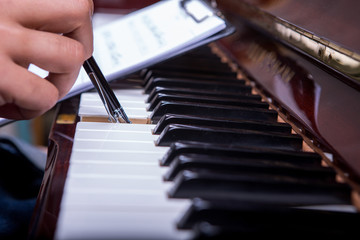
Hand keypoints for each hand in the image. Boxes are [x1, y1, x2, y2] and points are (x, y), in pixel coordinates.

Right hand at [0, 0, 93, 119]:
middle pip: (78, 10)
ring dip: (61, 81)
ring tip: (36, 89)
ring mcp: (0, 37)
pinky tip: (14, 104)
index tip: (73, 37)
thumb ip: (23, 23)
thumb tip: (61, 35)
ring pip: (71, 55)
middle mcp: (4, 6)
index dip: (77, 23)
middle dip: (82, 45)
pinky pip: (44, 95)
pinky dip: (35, 107)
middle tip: (63, 65)